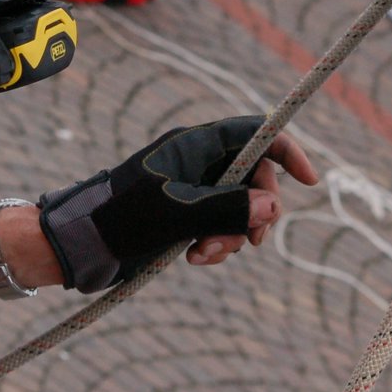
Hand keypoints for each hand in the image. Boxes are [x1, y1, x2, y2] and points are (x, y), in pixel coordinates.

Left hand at [38, 116, 317, 291]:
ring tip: (206, 255)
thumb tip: (272, 207)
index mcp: (194, 145)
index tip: (310, 181)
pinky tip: (195, 258)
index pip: (253, 134)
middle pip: (253, 177)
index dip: (286, 152)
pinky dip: (217, 242)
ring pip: (238, 206)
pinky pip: (220, 225)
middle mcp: (196, 162)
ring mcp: (191, 189)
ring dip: (233, 234)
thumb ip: (225, 207)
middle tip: (252, 241)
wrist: (81, 242)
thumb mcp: (176, 213)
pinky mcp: (185, 215)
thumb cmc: (121, 218)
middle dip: (256, 210)